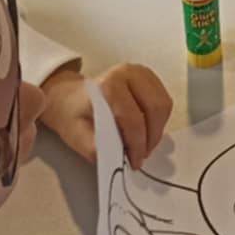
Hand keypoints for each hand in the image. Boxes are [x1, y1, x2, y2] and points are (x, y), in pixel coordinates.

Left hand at [39, 63, 171, 168]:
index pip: (133, 119)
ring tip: (144, 145)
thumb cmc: (73, 115)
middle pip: (155, 108)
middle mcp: (129, 72)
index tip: (136, 162)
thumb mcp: (77, 136)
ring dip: (157, 129)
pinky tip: (146, 131)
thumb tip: (117, 161)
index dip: (137, 145)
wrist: (70, 98)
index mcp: (110, 85)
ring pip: (164, 104)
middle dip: (151, 138)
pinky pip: (163, 101)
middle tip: (142, 155)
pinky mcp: (149, 77)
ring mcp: (142, 72)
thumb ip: (96, 149)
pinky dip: (158, 120)